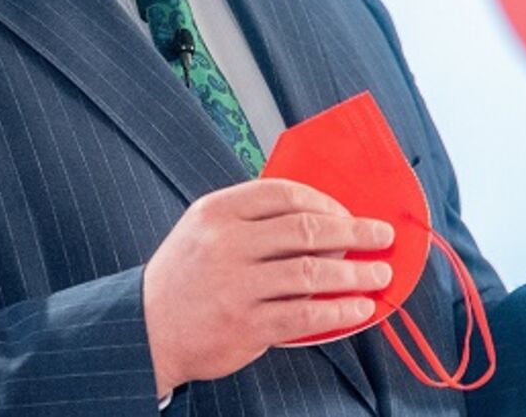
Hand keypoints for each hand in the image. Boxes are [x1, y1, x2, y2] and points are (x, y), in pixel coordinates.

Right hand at [142, 178, 396, 395]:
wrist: (144, 330)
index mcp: (217, 212)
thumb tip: (320, 216)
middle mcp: (226, 244)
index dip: (325, 202)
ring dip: (355, 273)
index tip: (349, 212)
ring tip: (379, 274)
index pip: (284, 194)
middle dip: (354, 231)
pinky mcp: (245, 325)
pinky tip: (359, 307)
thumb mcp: (204, 231)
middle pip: (306, 229)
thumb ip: (252, 219)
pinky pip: (305, 313)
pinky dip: (339, 310)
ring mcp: (236, 286)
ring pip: (311, 271)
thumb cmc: (184, 277)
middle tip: (381, 236)